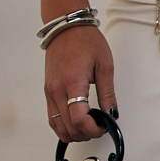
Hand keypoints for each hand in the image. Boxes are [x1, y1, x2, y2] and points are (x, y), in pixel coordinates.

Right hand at [45, 23, 117, 142]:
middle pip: (68, 127)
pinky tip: (75, 123)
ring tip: (88, 127)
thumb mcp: (105, 65)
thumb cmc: (86, 41)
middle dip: (85, 134)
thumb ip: (107, 93)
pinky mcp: (47, 90)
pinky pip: (51, 117)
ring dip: (73, 133)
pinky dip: (63, 126)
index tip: (103, 128)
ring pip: (56, 126)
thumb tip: (112, 114)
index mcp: (72, 83)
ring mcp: (49, 91)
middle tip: (99, 128)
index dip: (92, 130)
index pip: (78, 119)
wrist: (66, 26)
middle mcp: (56, 90)